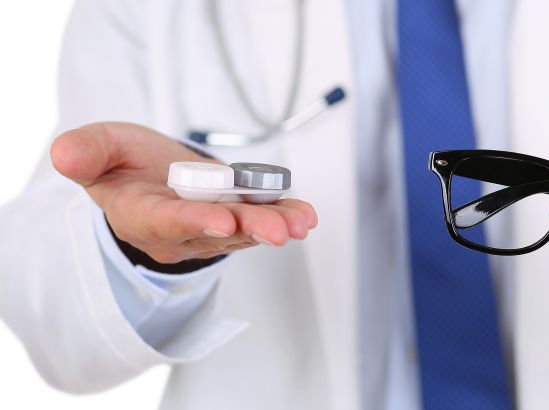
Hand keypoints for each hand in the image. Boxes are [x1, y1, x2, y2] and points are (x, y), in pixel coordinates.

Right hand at [51, 122, 316, 263]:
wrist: (151, 177)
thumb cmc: (125, 165)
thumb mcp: (100, 150)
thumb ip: (86, 152)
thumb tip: (63, 153)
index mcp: (142, 214)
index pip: (168, 221)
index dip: (194, 222)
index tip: (220, 221)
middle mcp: (182, 230)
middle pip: (216, 233)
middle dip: (248, 231)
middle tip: (276, 232)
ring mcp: (213, 228)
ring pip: (245, 231)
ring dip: (274, 226)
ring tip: (300, 223)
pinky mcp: (238, 219)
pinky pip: (263, 220)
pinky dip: (286, 216)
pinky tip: (305, 215)